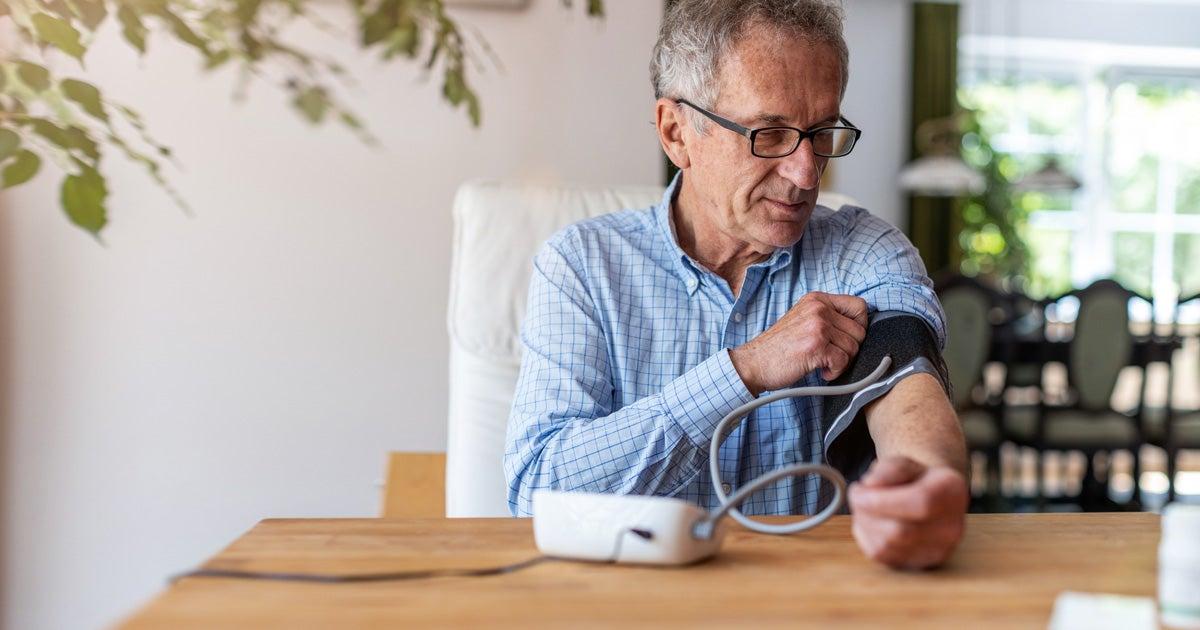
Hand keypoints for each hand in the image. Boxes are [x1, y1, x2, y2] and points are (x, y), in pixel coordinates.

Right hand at [729, 292, 867, 394]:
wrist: (754, 363)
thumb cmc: (779, 347)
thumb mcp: (803, 320)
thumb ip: (828, 317)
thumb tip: (859, 328)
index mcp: (817, 299)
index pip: (859, 306)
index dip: (859, 326)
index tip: (844, 339)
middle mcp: (818, 308)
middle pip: (860, 331)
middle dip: (849, 349)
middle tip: (830, 356)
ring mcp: (818, 326)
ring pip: (853, 348)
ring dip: (841, 362)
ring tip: (822, 363)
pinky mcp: (816, 346)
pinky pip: (843, 361)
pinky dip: (835, 372)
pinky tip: (820, 371)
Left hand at [847, 456, 967, 569]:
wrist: (930, 500)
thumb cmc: (913, 479)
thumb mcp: (903, 462)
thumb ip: (889, 469)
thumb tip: (870, 484)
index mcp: (951, 492)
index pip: (920, 502)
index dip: (881, 500)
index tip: (858, 490)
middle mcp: (951, 526)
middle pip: (900, 531)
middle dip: (866, 512)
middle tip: (857, 495)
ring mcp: (939, 550)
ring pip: (887, 546)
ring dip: (864, 524)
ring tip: (865, 507)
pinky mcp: (921, 564)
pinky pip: (881, 556)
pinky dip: (867, 537)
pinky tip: (870, 522)